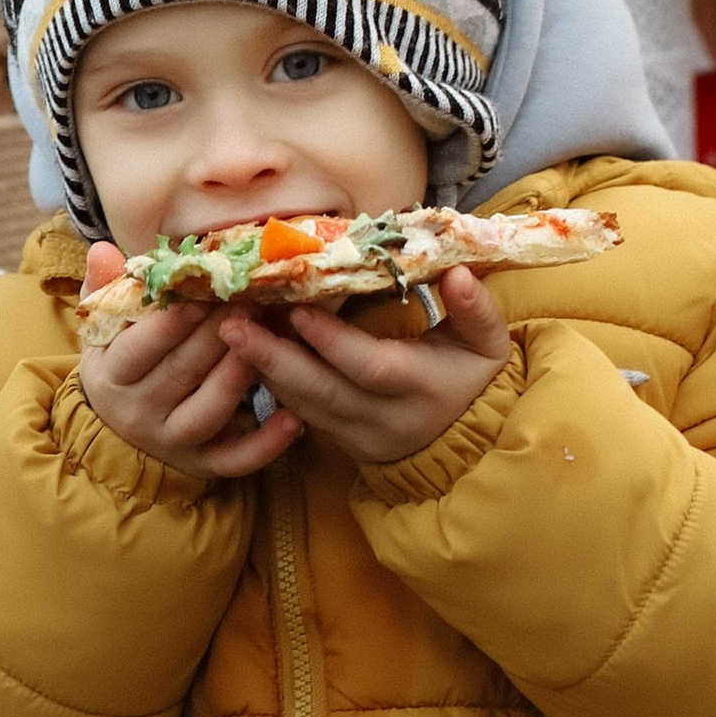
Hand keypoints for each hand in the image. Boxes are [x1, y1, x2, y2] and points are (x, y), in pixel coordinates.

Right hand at [78, 247, 305, 482]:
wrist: (118, 433)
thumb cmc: (121, 366)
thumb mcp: (103, 331)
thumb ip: (106, 288)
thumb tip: (103, 249)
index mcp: (112, 375)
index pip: (137, 349)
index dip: (169, 323)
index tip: (199, 294)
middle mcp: (139, 412)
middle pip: (180, 373)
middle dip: (216, 336)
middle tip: (249, 301)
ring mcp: (174, 440)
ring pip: (208, 412)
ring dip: (238, 377)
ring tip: (267, 343)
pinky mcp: (204, 463)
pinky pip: (236, 461)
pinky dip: (266, 444)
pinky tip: (293, 419)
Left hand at [213, 269, 511, 467]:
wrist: (465, 444)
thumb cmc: (473, 380)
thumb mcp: (488, 346)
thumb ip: (476, 311)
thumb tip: (458, 272)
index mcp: (421, 388)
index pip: (370, 367)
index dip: (333, 341)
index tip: (297, 308)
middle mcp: (383, 417)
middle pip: (321, 391)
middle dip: (274, 358)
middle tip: (232, 324)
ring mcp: (356, 434)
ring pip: (300, 405)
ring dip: (262, 369)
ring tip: (227, 331)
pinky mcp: (337, 442)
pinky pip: (296, 415)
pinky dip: (269, 385)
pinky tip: (244, 354)